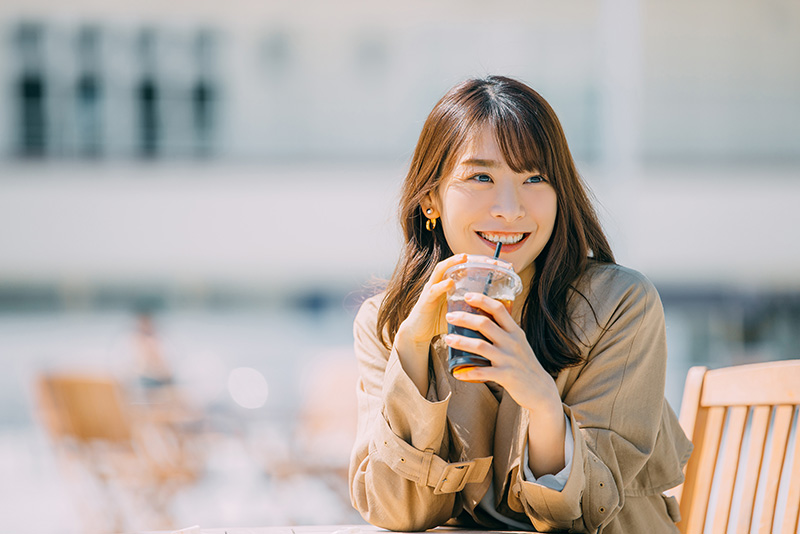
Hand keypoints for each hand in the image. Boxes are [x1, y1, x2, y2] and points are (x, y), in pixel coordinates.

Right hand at [394, 254, 509, 394]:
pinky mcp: (425, 300)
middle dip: (470, 259)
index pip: (466, 268)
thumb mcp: (461, 312)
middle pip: (454, 264)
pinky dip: (442, 286)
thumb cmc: (441, 321)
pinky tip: (450, 283)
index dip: (482, 264)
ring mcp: (431, 289)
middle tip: (488, 259)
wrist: (418, 333)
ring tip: (464, 257)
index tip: (502, 265)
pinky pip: (433, 290)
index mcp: (451, 284)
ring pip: (440, 270)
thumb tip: (496, 313)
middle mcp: (440, 282)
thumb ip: (475, 308)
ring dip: (451, 262)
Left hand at [443, 292, 560, 412]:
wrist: (540, 389)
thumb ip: (504, 331)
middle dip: (465, 318)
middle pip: (485, 324)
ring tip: (447, 339)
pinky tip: (458, 372)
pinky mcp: (506, 376)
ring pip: (481, 346)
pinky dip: (469, 372)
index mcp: (515, 331)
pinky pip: (483, 372)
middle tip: (449, 316)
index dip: (482, 300)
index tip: (467, 295)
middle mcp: (512, 343)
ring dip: (461, 342)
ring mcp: (509, 359)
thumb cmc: (525, 363)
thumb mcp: (518, 342)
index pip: (499, 309)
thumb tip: (483, 319)